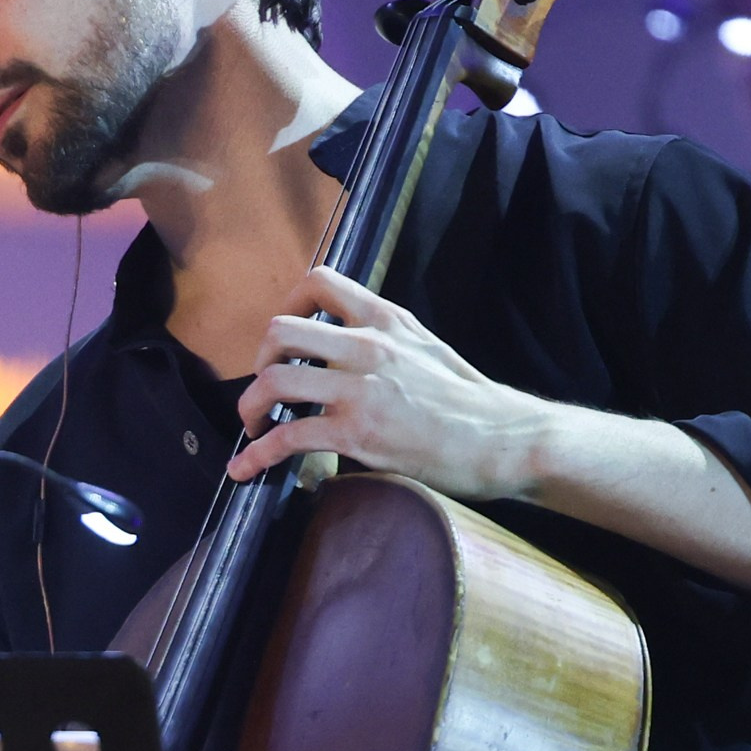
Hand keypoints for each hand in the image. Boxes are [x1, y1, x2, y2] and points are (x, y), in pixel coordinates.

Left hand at [225, 267, 554, 501]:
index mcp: (386, 320)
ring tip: (253, 427)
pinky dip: (257, 456)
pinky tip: (246, 469)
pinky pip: (287, 438)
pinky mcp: (357, 433)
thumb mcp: (427, 347)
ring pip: (273, 382)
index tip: (284, 339)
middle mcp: (367, 346)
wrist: (505, 439)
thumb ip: (387, 340)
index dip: (288, 304)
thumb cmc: (472, 402)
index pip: (320, 282)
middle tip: (265, 388)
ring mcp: (360, 389)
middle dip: (259, 361)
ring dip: (250, 407)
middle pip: (280, 330)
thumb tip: (350, 352)